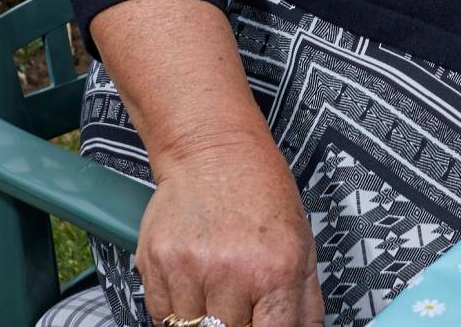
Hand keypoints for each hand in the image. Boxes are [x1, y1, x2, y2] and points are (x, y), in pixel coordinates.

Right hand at [137, 133, 322, 326]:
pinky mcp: (155, 263)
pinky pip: (161, 314)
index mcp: (276, 268)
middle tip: (239, 299)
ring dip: (203, 316)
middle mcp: (231, 271)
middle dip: (235, 323)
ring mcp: (189, 269)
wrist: (213, 150)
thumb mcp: (302, 242)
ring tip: (216, 281)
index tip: (262, 325)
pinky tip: (193, 277)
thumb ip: (305, 301)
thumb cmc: (260, 191)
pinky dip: (177, 306)